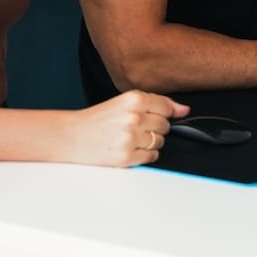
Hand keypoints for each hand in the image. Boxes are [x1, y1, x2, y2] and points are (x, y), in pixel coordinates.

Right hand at [63, 90, 189, 166]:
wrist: (72, 136)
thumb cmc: (97, 120)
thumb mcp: (123, 102)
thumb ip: (155, 103)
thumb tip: (183, 109)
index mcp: (133, 99)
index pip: (166, 107)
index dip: (164, 113)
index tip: (157, 116)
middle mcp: (133, 117)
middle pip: (165, 125)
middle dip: (155, 128)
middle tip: (137, 128)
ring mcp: (131, 138)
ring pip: (160, 142)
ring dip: (150, 142)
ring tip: (132, 138)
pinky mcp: (127, 157)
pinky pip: (151, 157)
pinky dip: (145, 155)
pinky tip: (131, 148)